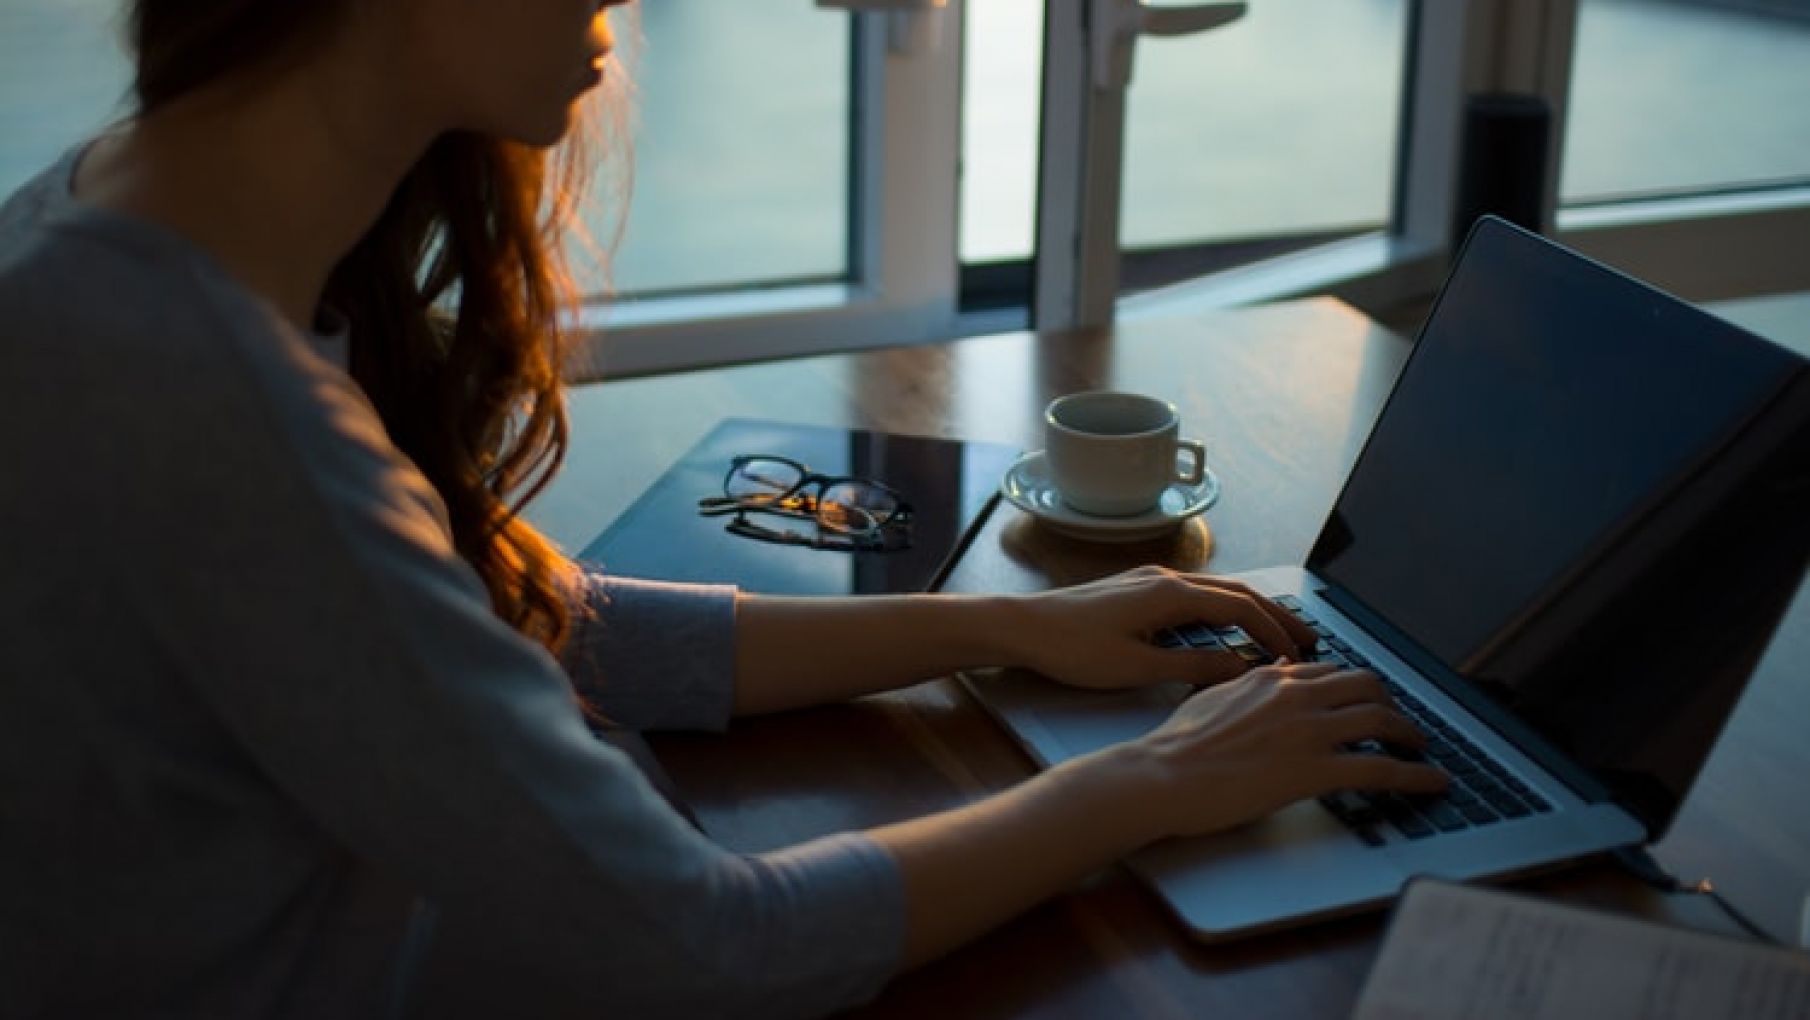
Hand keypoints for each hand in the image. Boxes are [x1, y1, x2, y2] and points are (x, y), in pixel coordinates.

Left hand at [1009, 566, 1320, 689]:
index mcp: (1170, 594)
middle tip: (1308, 637)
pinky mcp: (1135, 589)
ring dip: (1250, 610)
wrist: (1021, 626)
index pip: (1240, 608)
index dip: (1274, 632)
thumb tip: (1240, 668)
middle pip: (1236, 592)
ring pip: (1216, 591)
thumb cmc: (1071, 648)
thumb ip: (1192, 667)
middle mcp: (1165, 578)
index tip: (1297, 657)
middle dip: (1275, 615)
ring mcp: (1149, 580)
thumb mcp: (1137, 667)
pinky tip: (1224, 628)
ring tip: (1275, 633)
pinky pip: (1194, 594)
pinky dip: (1221, 609)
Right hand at [1126, 661, 1446, 838]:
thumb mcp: (1210, 697)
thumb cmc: (1176, 745)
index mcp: (1271, 679)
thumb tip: (1266, 676)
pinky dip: (1416, 776)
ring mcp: (1309, 731)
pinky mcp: (1316, 770)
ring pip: (1382, 719)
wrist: (1163, 776)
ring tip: (1421, 749)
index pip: (1330, 672)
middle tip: (1398, 722)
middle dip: (1390, 702)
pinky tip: (1434, 783)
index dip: (1354, 687)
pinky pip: (1382, 768)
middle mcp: (1297, 695)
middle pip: (1366, 686)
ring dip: (1410, 735)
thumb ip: (1245, 685)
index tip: (1364, 699)